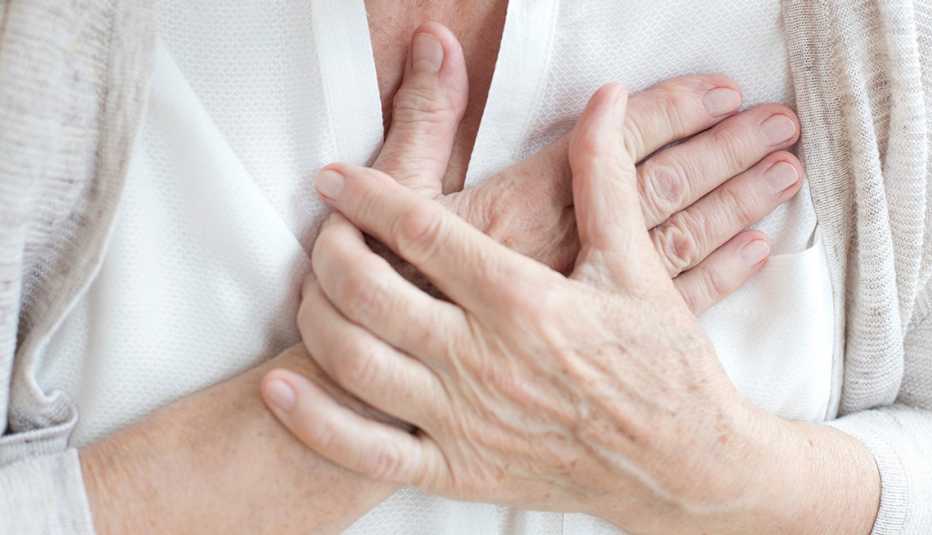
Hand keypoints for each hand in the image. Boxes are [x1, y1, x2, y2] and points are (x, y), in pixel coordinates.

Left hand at [271, 85, 785, 532]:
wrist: (682, 465)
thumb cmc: (661, 364)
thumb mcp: (636, 265)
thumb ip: (605, 179)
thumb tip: (602, 100)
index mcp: (523, 299)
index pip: (420, 231)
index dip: (366, 196)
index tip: (334, 176)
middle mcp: (483, 357)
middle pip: (369, 288)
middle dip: (329, 248)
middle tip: (324, 228)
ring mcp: (465, 419)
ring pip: (355, 360)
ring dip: (315, 314)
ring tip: (312, 287)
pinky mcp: (459, 471)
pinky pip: (366, 451)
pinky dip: (313, 420)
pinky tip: (281, 388)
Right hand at [374, 23, 801, 312]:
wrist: (391, 388)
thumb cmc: (395, 292)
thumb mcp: (401, 199)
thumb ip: (424, 121)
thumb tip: (435, 42)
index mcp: (532, 208)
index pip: (617, 149)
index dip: (670, 113)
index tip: (718, 89)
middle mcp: (576, 251)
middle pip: (667, 191)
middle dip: (724, 152)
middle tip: (777, 123)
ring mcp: (597, 299)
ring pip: (684, 242)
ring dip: (737, 203)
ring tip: (784, 170)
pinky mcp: (602, 339)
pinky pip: (678, 301)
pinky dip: (722, 271)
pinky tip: (756, 249)